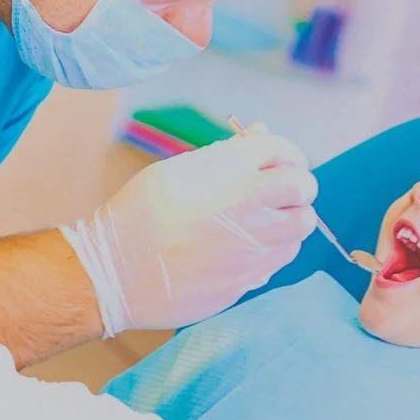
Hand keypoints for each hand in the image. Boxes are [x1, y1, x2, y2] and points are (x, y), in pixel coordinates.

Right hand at [62, 128, 317, 334]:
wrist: (114, 272)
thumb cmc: (139, 217)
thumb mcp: (178, 171)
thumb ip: (227, 156)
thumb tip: (260, 138)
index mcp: (229, 171)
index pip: (287, 153)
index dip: (288, 157)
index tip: (280, 165)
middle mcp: (248, 207)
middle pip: (305, 191)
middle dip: (296, 190)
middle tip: (277, 195)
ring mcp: (252, 248)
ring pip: (299, 230)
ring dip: (287, 223)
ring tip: (259, 224)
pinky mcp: (247, 281)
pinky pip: (278, 262)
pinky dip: (271, 252)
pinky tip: (243, 250)